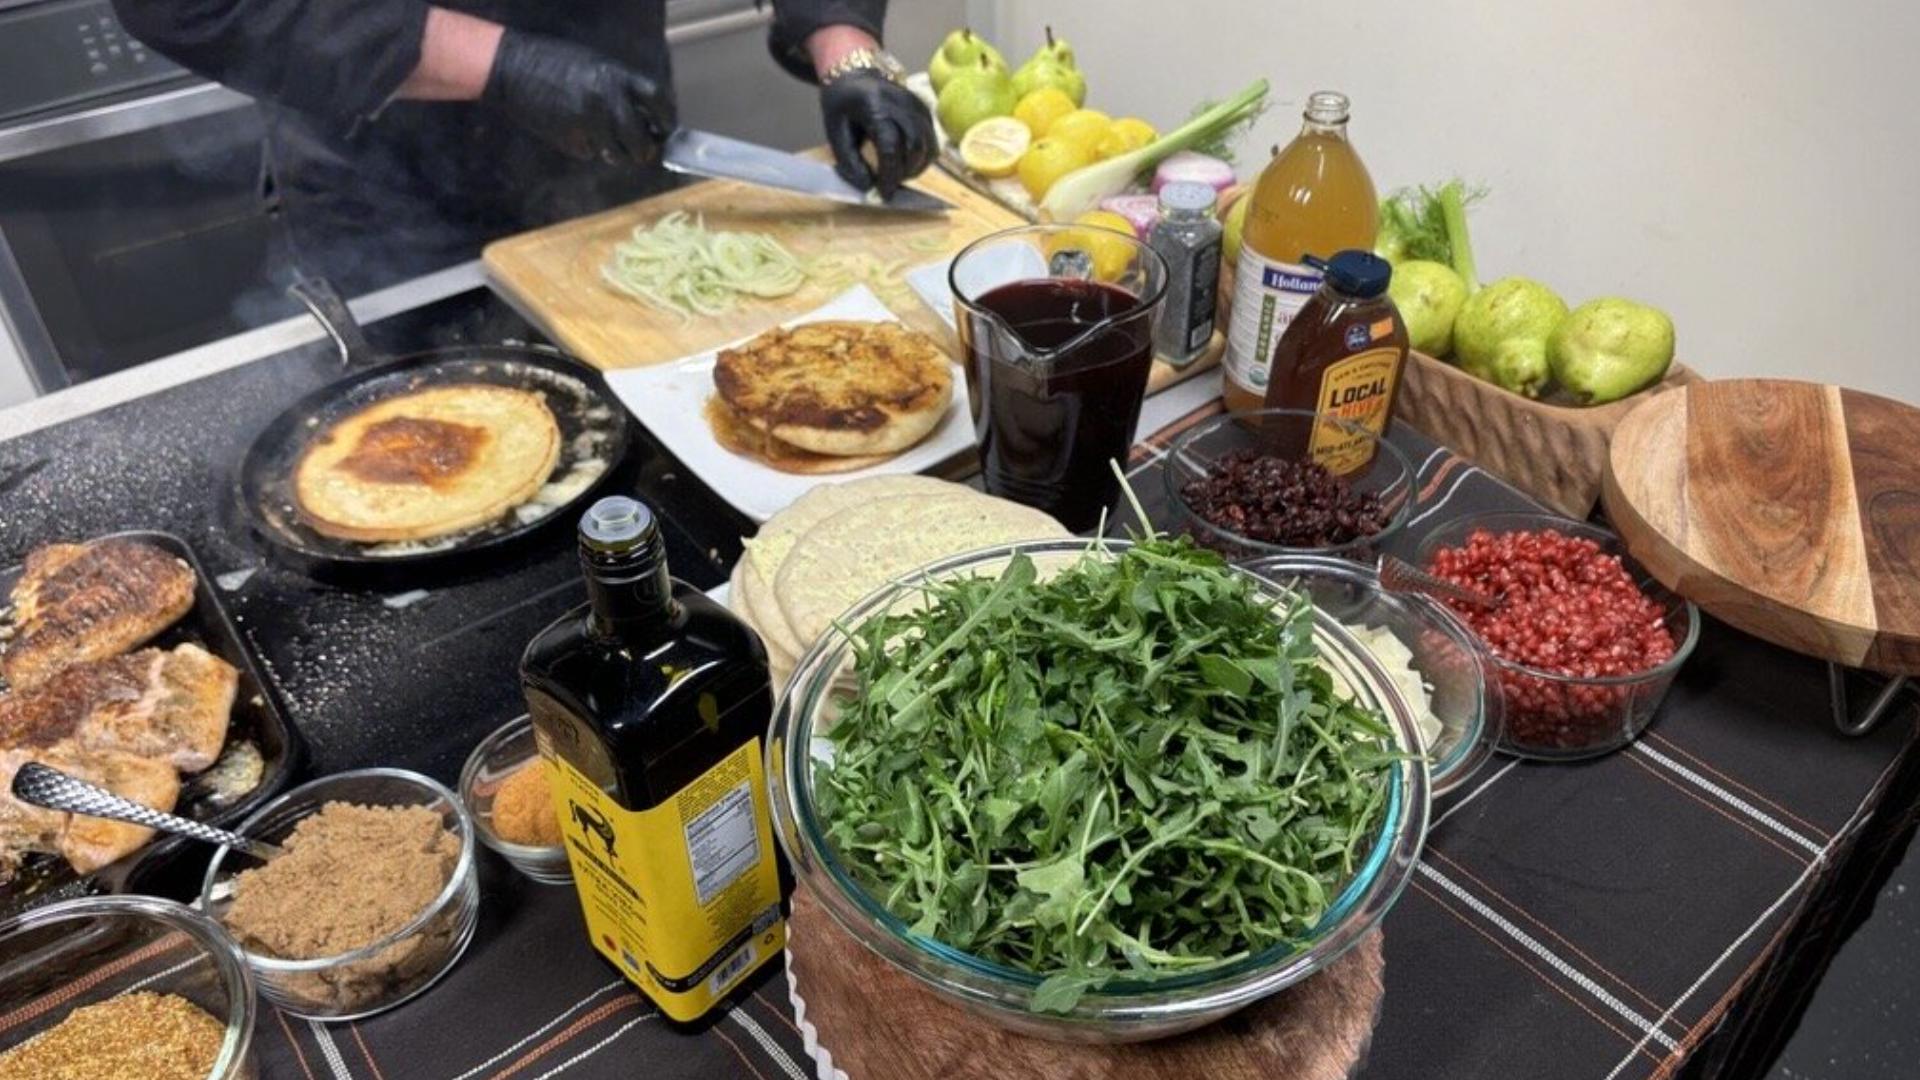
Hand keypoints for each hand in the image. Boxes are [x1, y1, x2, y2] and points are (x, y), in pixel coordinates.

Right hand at [482, 30, 675, 165]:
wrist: (511, 70)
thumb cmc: (554, 62)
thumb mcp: (595, 65)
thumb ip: (621, 88)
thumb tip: (646, 115)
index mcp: (616, 77)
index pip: (657, 101)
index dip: (666, 119)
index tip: (666, 128)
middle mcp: (607, 102)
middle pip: (641, 140)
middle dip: (646, 150)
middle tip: (645, 150)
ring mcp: (588, 125)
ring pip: (617, 154)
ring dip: (619, 154)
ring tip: (612, 144)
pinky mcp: (570, 142)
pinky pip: (590, 153)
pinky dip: (590, 149)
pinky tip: (577, 133)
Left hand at [819, 72, 934, 198]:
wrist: (854, 76)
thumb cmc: (842, 104)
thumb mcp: (835, 132)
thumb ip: (849, 162)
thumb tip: (868, 188)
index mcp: (875, 106)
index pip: (890, 146)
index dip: (889, 174)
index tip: (883, 193)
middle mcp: (901, 102)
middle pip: (914, 146)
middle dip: (904, 173)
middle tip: (890, 185)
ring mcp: (917, 104)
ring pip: (928, 145)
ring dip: (916, 168)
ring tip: (899, 176)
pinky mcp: (925, 110)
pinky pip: (933, 141)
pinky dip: (923, 159)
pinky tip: (908, 164)